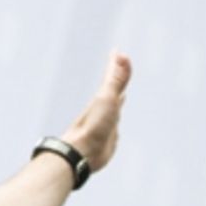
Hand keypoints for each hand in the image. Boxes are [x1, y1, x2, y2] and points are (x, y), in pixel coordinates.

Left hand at [61, 52, 130, 172]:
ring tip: (122, 93)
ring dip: (118, 97)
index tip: (117, 52)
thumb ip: (116, 79)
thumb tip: (120, 55)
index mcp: (104, 97)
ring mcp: (107, 121)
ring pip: (115, 106)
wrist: (82, 153)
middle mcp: (105, 107)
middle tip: (120, 66)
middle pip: (113, 88)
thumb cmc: (93, 125)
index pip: (113, 76)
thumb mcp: (107, 98)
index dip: (117, 64)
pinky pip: (115, 123)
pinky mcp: (109, 136)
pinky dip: (117, 117)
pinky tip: (116, 119)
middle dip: (118, 77)